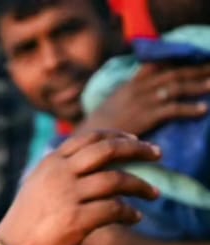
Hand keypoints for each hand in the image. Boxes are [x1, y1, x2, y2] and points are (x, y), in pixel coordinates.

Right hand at [0, 130, 159, 244]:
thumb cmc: (22, 232)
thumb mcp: (36, 192)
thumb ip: (58, 176)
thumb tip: (86, 169)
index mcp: (50, 164)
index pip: (91, 137)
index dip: (118, 136)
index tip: (135, 142)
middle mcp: (59, 174)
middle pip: (108, 149)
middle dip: (138, 149)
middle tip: (157, 155)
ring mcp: (68, 197)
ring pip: (117, 179)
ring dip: (141, 186)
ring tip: (153, 194)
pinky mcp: (76, 222)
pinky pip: (114, 210)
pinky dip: (129, 213)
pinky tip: (136, 218)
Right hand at [86, 62, 209, 136]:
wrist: (81, 147)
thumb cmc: (94, 135)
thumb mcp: (109, 110)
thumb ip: (126, 100)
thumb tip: (139, 103)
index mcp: (128, 86)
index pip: (157, 66)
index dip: (177, 63)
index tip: (193, 63)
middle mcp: (135, 89)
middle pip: (171, 74)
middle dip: (194, 72)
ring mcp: (140, 102)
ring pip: (175, 86)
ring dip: (197, 85)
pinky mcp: (145, 117)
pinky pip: (173, 108)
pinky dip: (190, 108)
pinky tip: (202, 109)